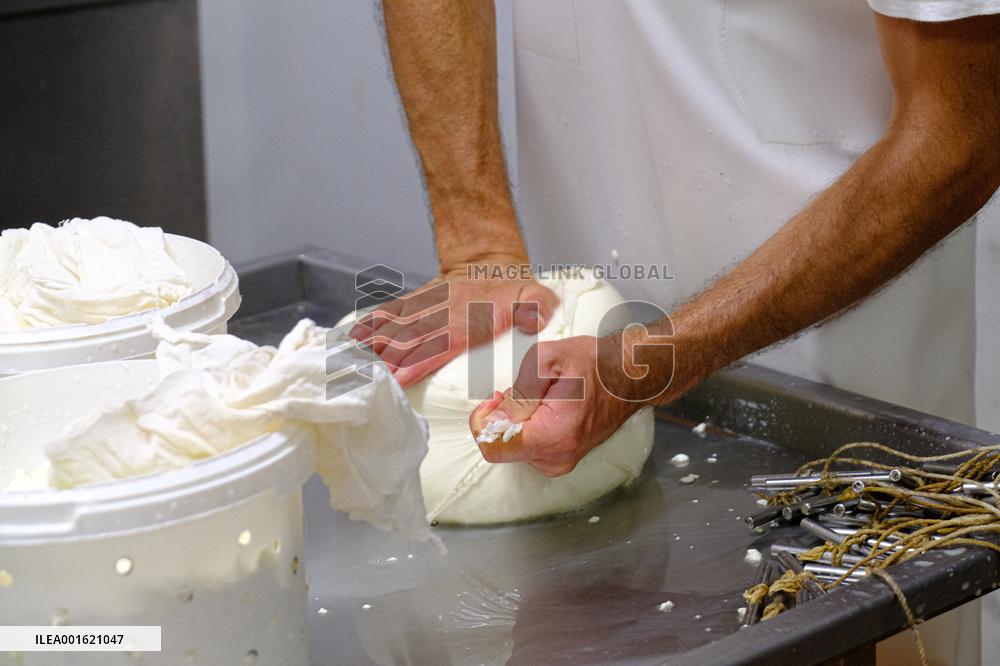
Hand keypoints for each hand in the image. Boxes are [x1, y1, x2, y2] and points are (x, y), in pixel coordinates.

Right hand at [349, 257, 558, 386]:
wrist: (489, 260)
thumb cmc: (512, 289)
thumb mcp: (534, 295)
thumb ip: (538, 306)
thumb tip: (537, 318)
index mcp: (471, 320)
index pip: (442, 342)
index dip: (420, 359)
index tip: (399, 376)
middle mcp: (444, 313)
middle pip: (413, 339)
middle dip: (390, 360)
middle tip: (368, 380)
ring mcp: (428, 306)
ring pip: (397, 326)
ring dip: (376, 345)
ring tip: (353, 362)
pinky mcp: (417, 302)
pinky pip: (392, 312)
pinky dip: (372, 323)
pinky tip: (353, 336)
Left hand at [469, 333, 664, 476]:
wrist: (629, 376)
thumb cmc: (592, 363)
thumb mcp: (547, 359)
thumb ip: (518, 391)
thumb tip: (496, 417)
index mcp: (553, 437)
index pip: (493, 447)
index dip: (483, 420)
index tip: (496, 398)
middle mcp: (556, 459)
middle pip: (502, 447)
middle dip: (502, 416)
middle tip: (519, 391)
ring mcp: (560, 463)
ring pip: (513, 447)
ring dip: (516, 421)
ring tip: (539, 397)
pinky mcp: (561, 460)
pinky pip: (528, 447)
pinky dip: (527, 427)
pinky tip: (544, 408)